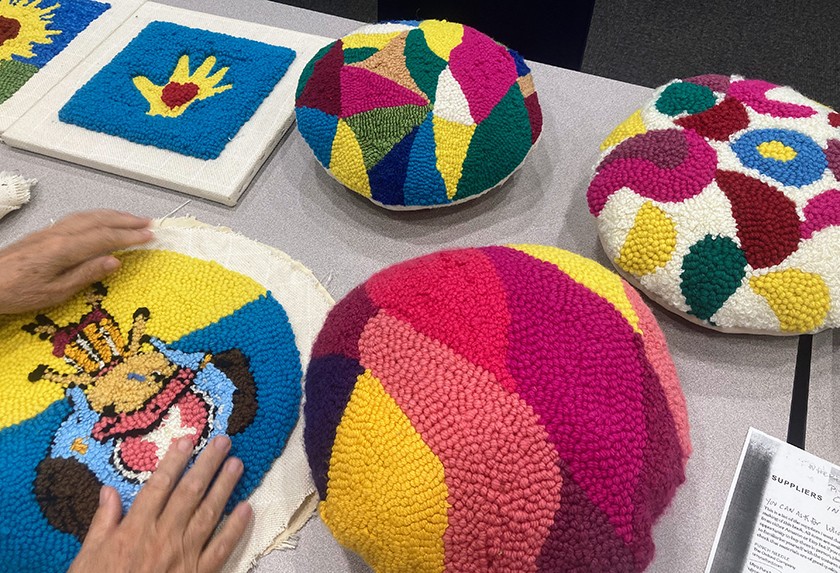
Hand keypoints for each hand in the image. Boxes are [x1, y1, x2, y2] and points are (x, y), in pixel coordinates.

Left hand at [0, 210, 152, 314]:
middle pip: (98, 221)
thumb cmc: (18, 292)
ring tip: (131, 218)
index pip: (105, 238)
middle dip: (126, 220)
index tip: (150, 236)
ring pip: (87, 216)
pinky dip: (95, 216)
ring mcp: (49, 231)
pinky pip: (76, 218)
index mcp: (64, 249)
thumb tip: (115, 261)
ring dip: (112, 215)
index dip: (130, 236)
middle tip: (148, 222)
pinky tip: (100, 220)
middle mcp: (59, 234)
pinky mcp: (43, 233)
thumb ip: (86, 274)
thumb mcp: (56, 292)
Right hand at [69, 436, 252, 572]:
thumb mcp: (88, 557)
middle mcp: (164, 536)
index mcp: (136, 528)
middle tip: (224, 441)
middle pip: (190, 492)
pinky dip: (236, 528)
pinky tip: (247, 508)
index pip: (159, 485)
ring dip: (225, 487)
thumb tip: (108, 490)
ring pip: (209, 514)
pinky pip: (221, 548)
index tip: (189, 438)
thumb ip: (102, 523)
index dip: (175, 460)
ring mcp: (184, 555)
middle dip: (208, 464)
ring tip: (237, 464)